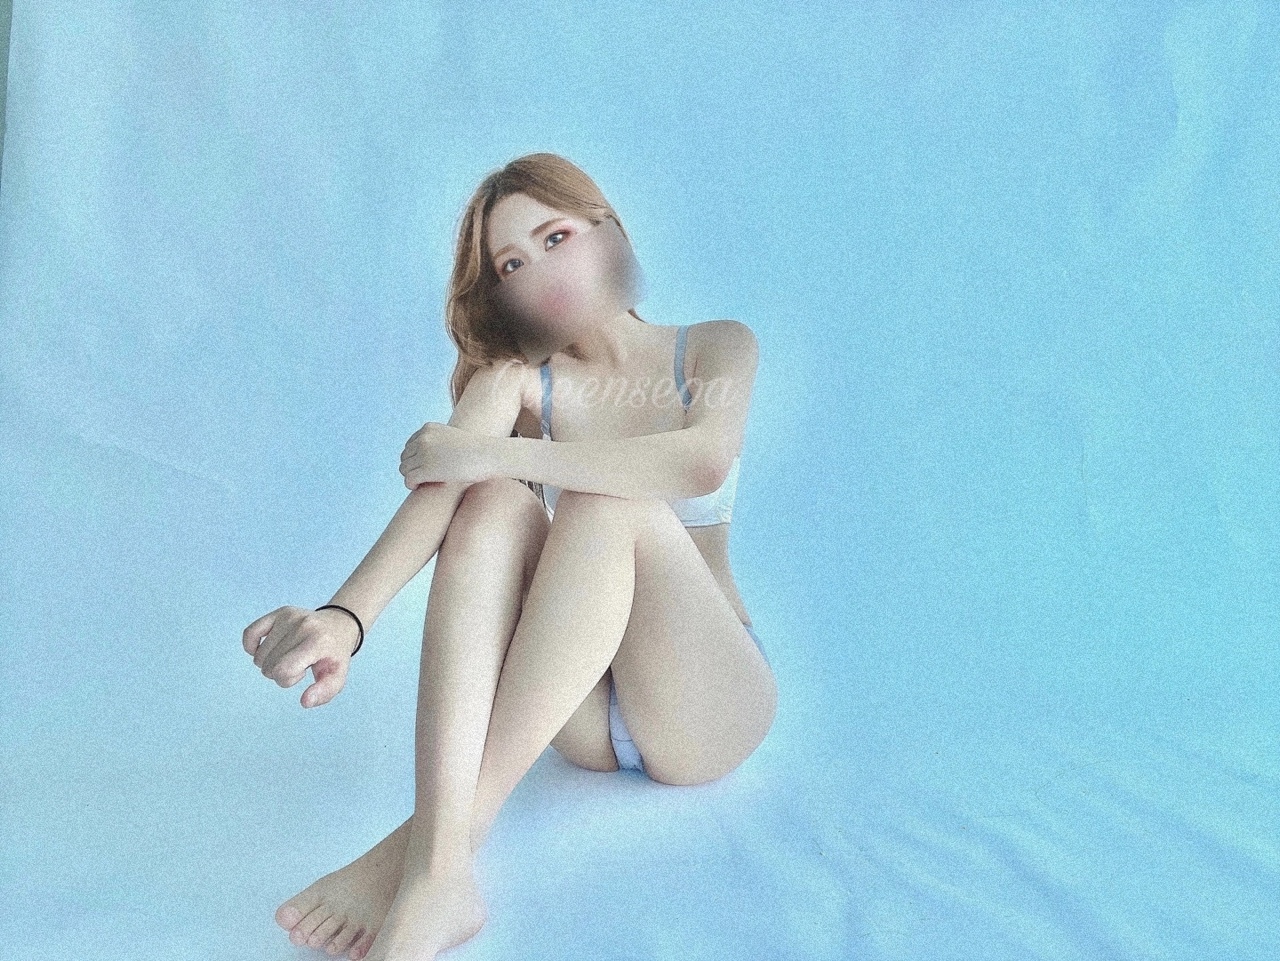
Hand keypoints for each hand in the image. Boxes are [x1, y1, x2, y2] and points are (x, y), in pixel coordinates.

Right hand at [242, 605, 357, 707]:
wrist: (339, 625)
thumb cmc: (334, 656)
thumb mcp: (337, 677)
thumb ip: (324, 693)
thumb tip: (305, 702)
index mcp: (317, 642)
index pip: (283, 671)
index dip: (288, 680)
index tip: (302, 672)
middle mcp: (302, 626)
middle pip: (269, 666)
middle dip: (279, 673)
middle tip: (297, 664)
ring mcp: (289, 617)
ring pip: (259, 656)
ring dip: (270, 662)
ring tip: (289, 656)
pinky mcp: (279, 613)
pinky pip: (249, 633)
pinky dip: (252, 647)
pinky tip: (266, 649)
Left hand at [400, 421, 492, 488]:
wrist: (488, 455)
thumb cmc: (477, 450)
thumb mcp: (454, 439)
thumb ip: (440, 443)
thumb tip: (433, 458)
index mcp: (428, 428)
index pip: (409, 445)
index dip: (414, 458)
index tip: (423, 467)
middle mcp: (423, 438)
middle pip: (404, 456)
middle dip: (412, 467)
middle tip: (423, 477)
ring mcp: (424, 453)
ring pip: (404, 468)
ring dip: (411, 476)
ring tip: (422, 483)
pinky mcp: (426, 469)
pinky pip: (408, 479)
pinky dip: (411, 485)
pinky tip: (418, 487)